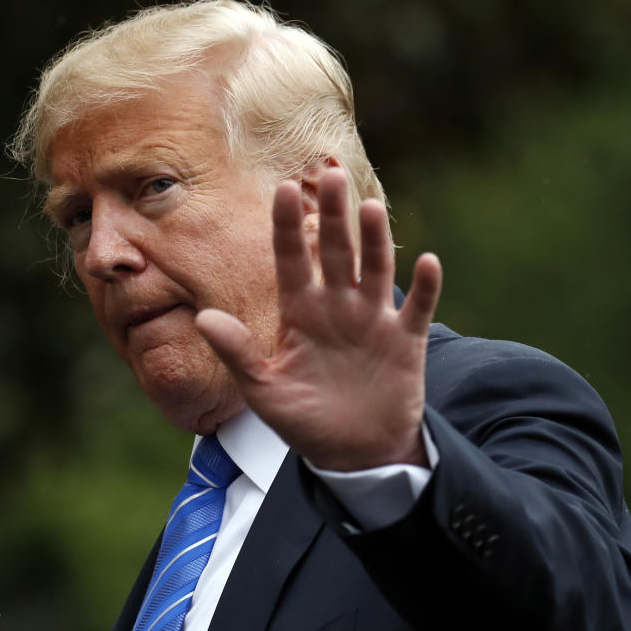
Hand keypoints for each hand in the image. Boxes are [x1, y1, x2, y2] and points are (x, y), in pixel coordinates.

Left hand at [195, 167, 441, 470]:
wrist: (355, 455)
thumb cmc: (305, 422)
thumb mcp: (265, 390)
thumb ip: (238, 353)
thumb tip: (203, 317)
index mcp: (300, 314)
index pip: (290, 259)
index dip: (286, 225)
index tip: (282, 188)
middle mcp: (336, 307)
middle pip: (334, 252)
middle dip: (333, 216)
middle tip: (331, 175)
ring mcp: (372, 321)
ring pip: (374, 269)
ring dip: (374, 240)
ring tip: (370, 207)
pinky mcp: (405, 341)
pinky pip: (418, 308)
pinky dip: (425, 287)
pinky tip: (427, 260)